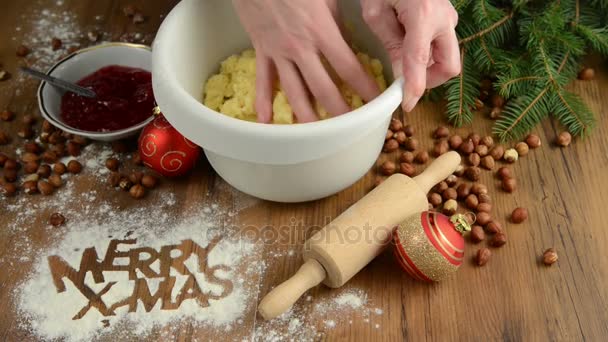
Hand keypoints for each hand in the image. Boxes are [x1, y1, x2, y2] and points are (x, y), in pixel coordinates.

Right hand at [233, 0, 379, 122]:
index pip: (349, 68)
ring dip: (307, 117)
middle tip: (351, 128)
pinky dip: (263, 101)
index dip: (365, 88)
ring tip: (317, 136)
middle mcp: (300, 48)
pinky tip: (267, 121)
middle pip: (323, 89)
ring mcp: (278, 52)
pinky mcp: (260, 50)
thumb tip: (348, 44)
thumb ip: (337, 22)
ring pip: (293, 92)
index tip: (377, 103)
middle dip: (340, 112)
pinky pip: (263, 80)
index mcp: (321, 31)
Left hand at [361, 0, 459, 111]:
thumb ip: (391, 44)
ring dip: (429, 66)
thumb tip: (401, 75)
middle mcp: (443, 19)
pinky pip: (443, 45)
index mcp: (422, 15)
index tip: (406, 106)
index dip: (414, 88)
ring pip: (448, 57)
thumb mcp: (376, 11)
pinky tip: (408, 43)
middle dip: (429, 81)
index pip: (420, 62)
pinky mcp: (447, 17)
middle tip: (406, 80)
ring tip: (402, 54)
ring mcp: (449, 17)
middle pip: (449, 67)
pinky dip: (429, 53)